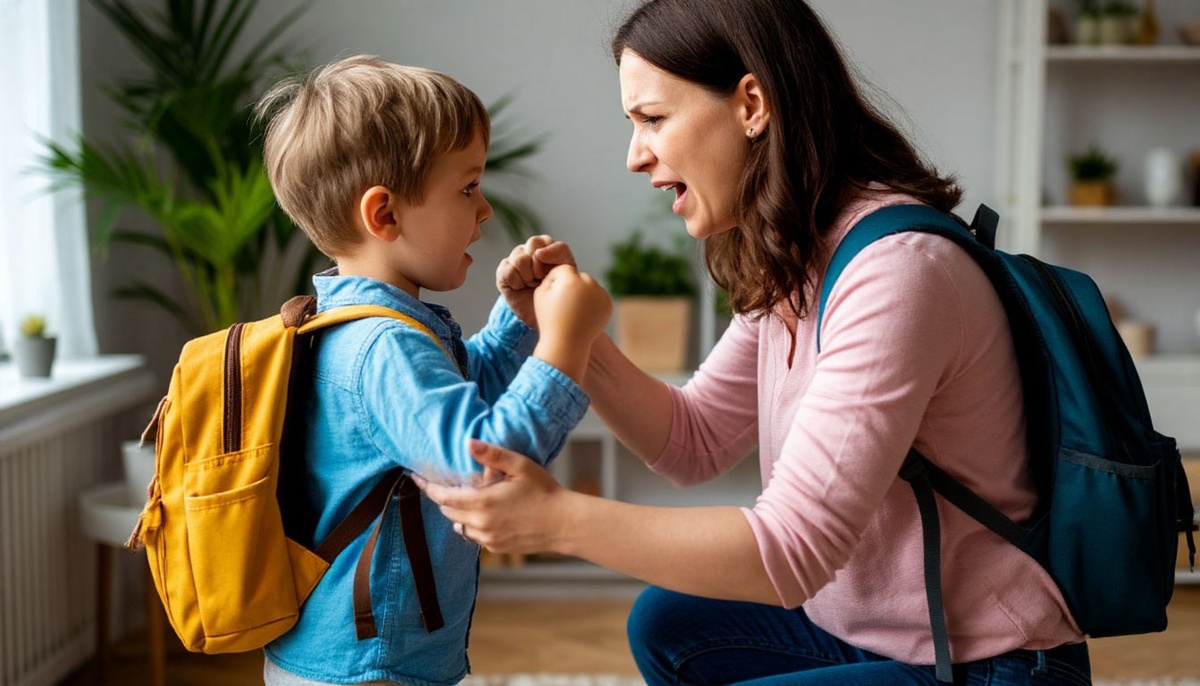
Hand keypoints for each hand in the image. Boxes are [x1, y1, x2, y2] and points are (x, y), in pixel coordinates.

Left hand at [416, 439, 565, 554]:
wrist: (564, 524)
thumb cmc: (544, 491)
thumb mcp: (520, 466)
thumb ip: (492, 455)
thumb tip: (468, 442)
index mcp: (483, 503)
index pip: (443, 497)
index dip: (428, 487)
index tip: (417, 478)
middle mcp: (481, 524)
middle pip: (448, 512)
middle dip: (443, 499)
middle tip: (443, 484)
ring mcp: (488, 538)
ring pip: (460, 526)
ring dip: (458, 513)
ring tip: (467, 499)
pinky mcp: (496, 547)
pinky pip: (475, 537)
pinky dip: (473, 525)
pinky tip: (486, 514)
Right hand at [497, 235, 576, 328]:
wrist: (545, 316)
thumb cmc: (557, 292)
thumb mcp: (567, 271)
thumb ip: (560, 253)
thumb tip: (539, 252)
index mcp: (546, 246)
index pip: (545, 241)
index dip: (548, 259)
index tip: (550, 274)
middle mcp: (529, 249)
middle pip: (531, 245)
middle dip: (539, 267)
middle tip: (542, 280)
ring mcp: (514, 258)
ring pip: (520, 259)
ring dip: (529, 277)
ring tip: (533, 285)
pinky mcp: (503, 271)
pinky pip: (508, 271)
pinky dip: (517, 283)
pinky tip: (521, 288)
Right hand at [531, 264, 611, 380]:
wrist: (567, 344)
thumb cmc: (550, 319)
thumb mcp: (541, 294)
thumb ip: (550, 275)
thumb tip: (561, 268)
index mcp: (571, 279)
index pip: (563, 270)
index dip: (555, 282)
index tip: (552, 297)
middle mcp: (589, 283)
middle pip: (578, 277)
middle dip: (571, 286)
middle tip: (564, 304)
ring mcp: (601, 294)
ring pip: (589, 286)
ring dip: (583, 293)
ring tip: (574, 310)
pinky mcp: (607, 304)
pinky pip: (598, 297)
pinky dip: (592, 302)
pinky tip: (583, 314)